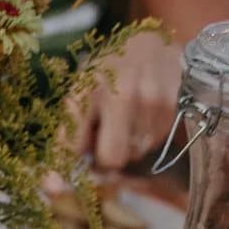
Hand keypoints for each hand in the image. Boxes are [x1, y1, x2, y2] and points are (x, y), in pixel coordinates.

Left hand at [75, 29, 184, 171]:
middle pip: (113, 160)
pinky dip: (148, 134)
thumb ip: (67, 137)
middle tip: (107, 139)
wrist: (151, 43)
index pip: (74, 147)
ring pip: (136, 153)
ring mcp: (152, 100)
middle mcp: (122, 93)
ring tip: (128, 116)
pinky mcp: (174, 105)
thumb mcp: (80, 94)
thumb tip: (54, 186)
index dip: (71, 166)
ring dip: (130, 144)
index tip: (65, 175)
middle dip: (107, 157)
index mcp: (88, 88)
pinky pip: (156, 142)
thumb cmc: (107, 72)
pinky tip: (146, 113)